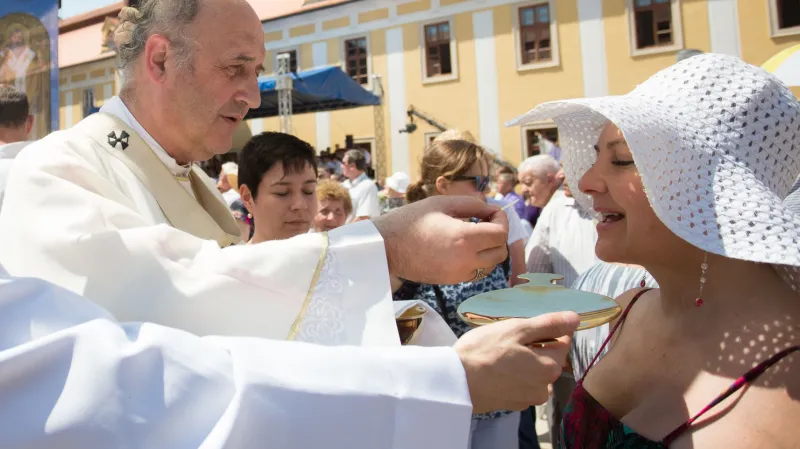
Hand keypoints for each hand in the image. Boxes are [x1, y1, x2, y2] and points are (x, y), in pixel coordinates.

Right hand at [372, 196, 508, 284]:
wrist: (386, 246)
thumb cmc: (410, 220)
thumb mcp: (441, 203)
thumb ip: (472, 204)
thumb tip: (491, 209)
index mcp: (464, 238)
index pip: (501, 233)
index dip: (502, 219)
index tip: (492, 211)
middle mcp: (465, 260)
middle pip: (500, 252)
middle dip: (498, 235)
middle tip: (486, 222)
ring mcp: (458, 274)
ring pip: (490, 265)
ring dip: (489, 249)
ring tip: (474, 234)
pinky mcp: (451, 281)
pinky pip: (475, 272)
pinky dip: (477, 260)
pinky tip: (463, 247)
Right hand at [453, 311, 578, 413]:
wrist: (455, 383)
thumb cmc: (485, 351)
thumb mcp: (517, 330)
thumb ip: (548, 324)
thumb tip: (576, 318)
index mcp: (550, 367)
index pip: (563, 342)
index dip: (547, 329)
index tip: (526, 325)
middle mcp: (545, 387)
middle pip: (548, 358)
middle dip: (535, 345)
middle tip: (509, 338)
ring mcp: (528, 399)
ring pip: (534, 372)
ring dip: (525, 361)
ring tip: (501, 353)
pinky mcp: (512, 404)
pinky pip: (521, 384)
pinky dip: (514, 375)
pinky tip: (496, 368)